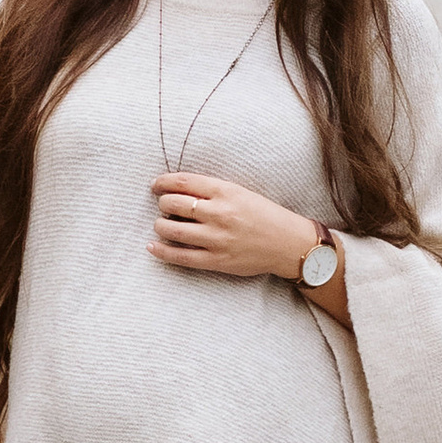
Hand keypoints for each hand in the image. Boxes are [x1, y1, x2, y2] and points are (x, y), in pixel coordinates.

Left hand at [147, 173, 320, 282]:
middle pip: (173, 204)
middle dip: (162, 203)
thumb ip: (211, 190)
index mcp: (226, 191)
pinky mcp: (217, 260)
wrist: (289, 243)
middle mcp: (219, 213)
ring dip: (160, 225)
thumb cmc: (264, 215)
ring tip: (162, 224)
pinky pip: (181, 256)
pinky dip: (162, 251)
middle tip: (164, 206)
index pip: (183, 182)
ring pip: (172, 229)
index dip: (163, 182)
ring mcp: (217, 238)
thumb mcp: (240, 192)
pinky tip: (152, 246)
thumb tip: (176, 190)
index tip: (155, 185)